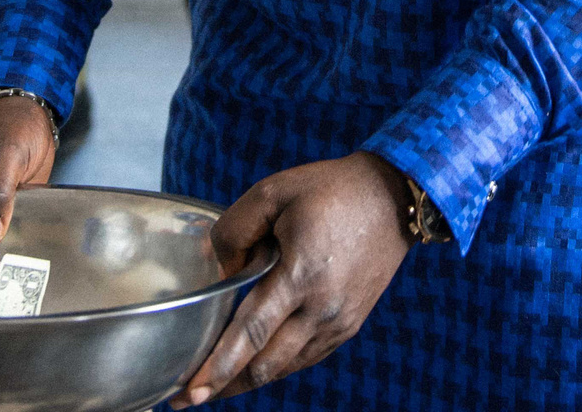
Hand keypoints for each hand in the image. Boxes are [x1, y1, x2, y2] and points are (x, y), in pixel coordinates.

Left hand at [178, 152, 412, 403]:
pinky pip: (305, 357)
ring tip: (214, 384)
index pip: (252, 333)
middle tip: (186, 397)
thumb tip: (220, 271)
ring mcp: (339, 322)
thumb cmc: (332, 190)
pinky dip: (277, 365)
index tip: (190, 392)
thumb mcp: (274, 192)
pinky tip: (255, 363)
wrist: (394, 198)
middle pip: (265, 365)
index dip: (218, 367)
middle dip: (223, 386)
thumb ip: (236, 229)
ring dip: (247, 380)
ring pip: (284, 367)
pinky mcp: (349, 325)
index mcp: (302, 274)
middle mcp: (322, 308)